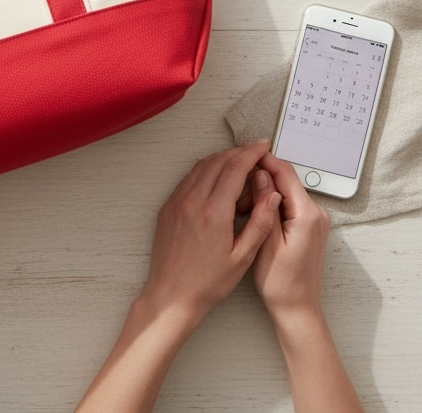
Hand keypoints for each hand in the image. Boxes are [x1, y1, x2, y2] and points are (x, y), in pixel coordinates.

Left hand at [141, 141, 281, 324]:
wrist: (171, 295)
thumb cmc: (208, 282)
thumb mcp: (243, 258)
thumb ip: (259, 223)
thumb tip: (272, 195)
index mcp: (213, 212)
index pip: (234, 168)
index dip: (250, 153)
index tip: (263, 146)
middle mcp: (192, 201)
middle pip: (217, 162)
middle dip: (238, 152)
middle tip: (255, 151)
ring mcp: (176, 202)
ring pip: (200, 167)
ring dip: (221, 159)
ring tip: (240, 161)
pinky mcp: (168, 207)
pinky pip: (188, 179)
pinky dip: (205, 171)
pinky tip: (217, 178)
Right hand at [251, 152, 330, 321]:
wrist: (297, 310)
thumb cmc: (281, 283)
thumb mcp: (266, 242)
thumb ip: (264, 205)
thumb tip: (259, 174)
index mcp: (308, 215)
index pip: (285, 172)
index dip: (262, 159)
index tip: (240, 153)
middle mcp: (315, 213)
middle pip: (285, 178)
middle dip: (258, 175)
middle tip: (231, 181)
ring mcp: (312, 219)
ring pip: (283, 190)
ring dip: (260, 191)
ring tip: (239, 206)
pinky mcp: (306, 226)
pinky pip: (285, 202)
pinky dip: (267, 202)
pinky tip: (250, 214)